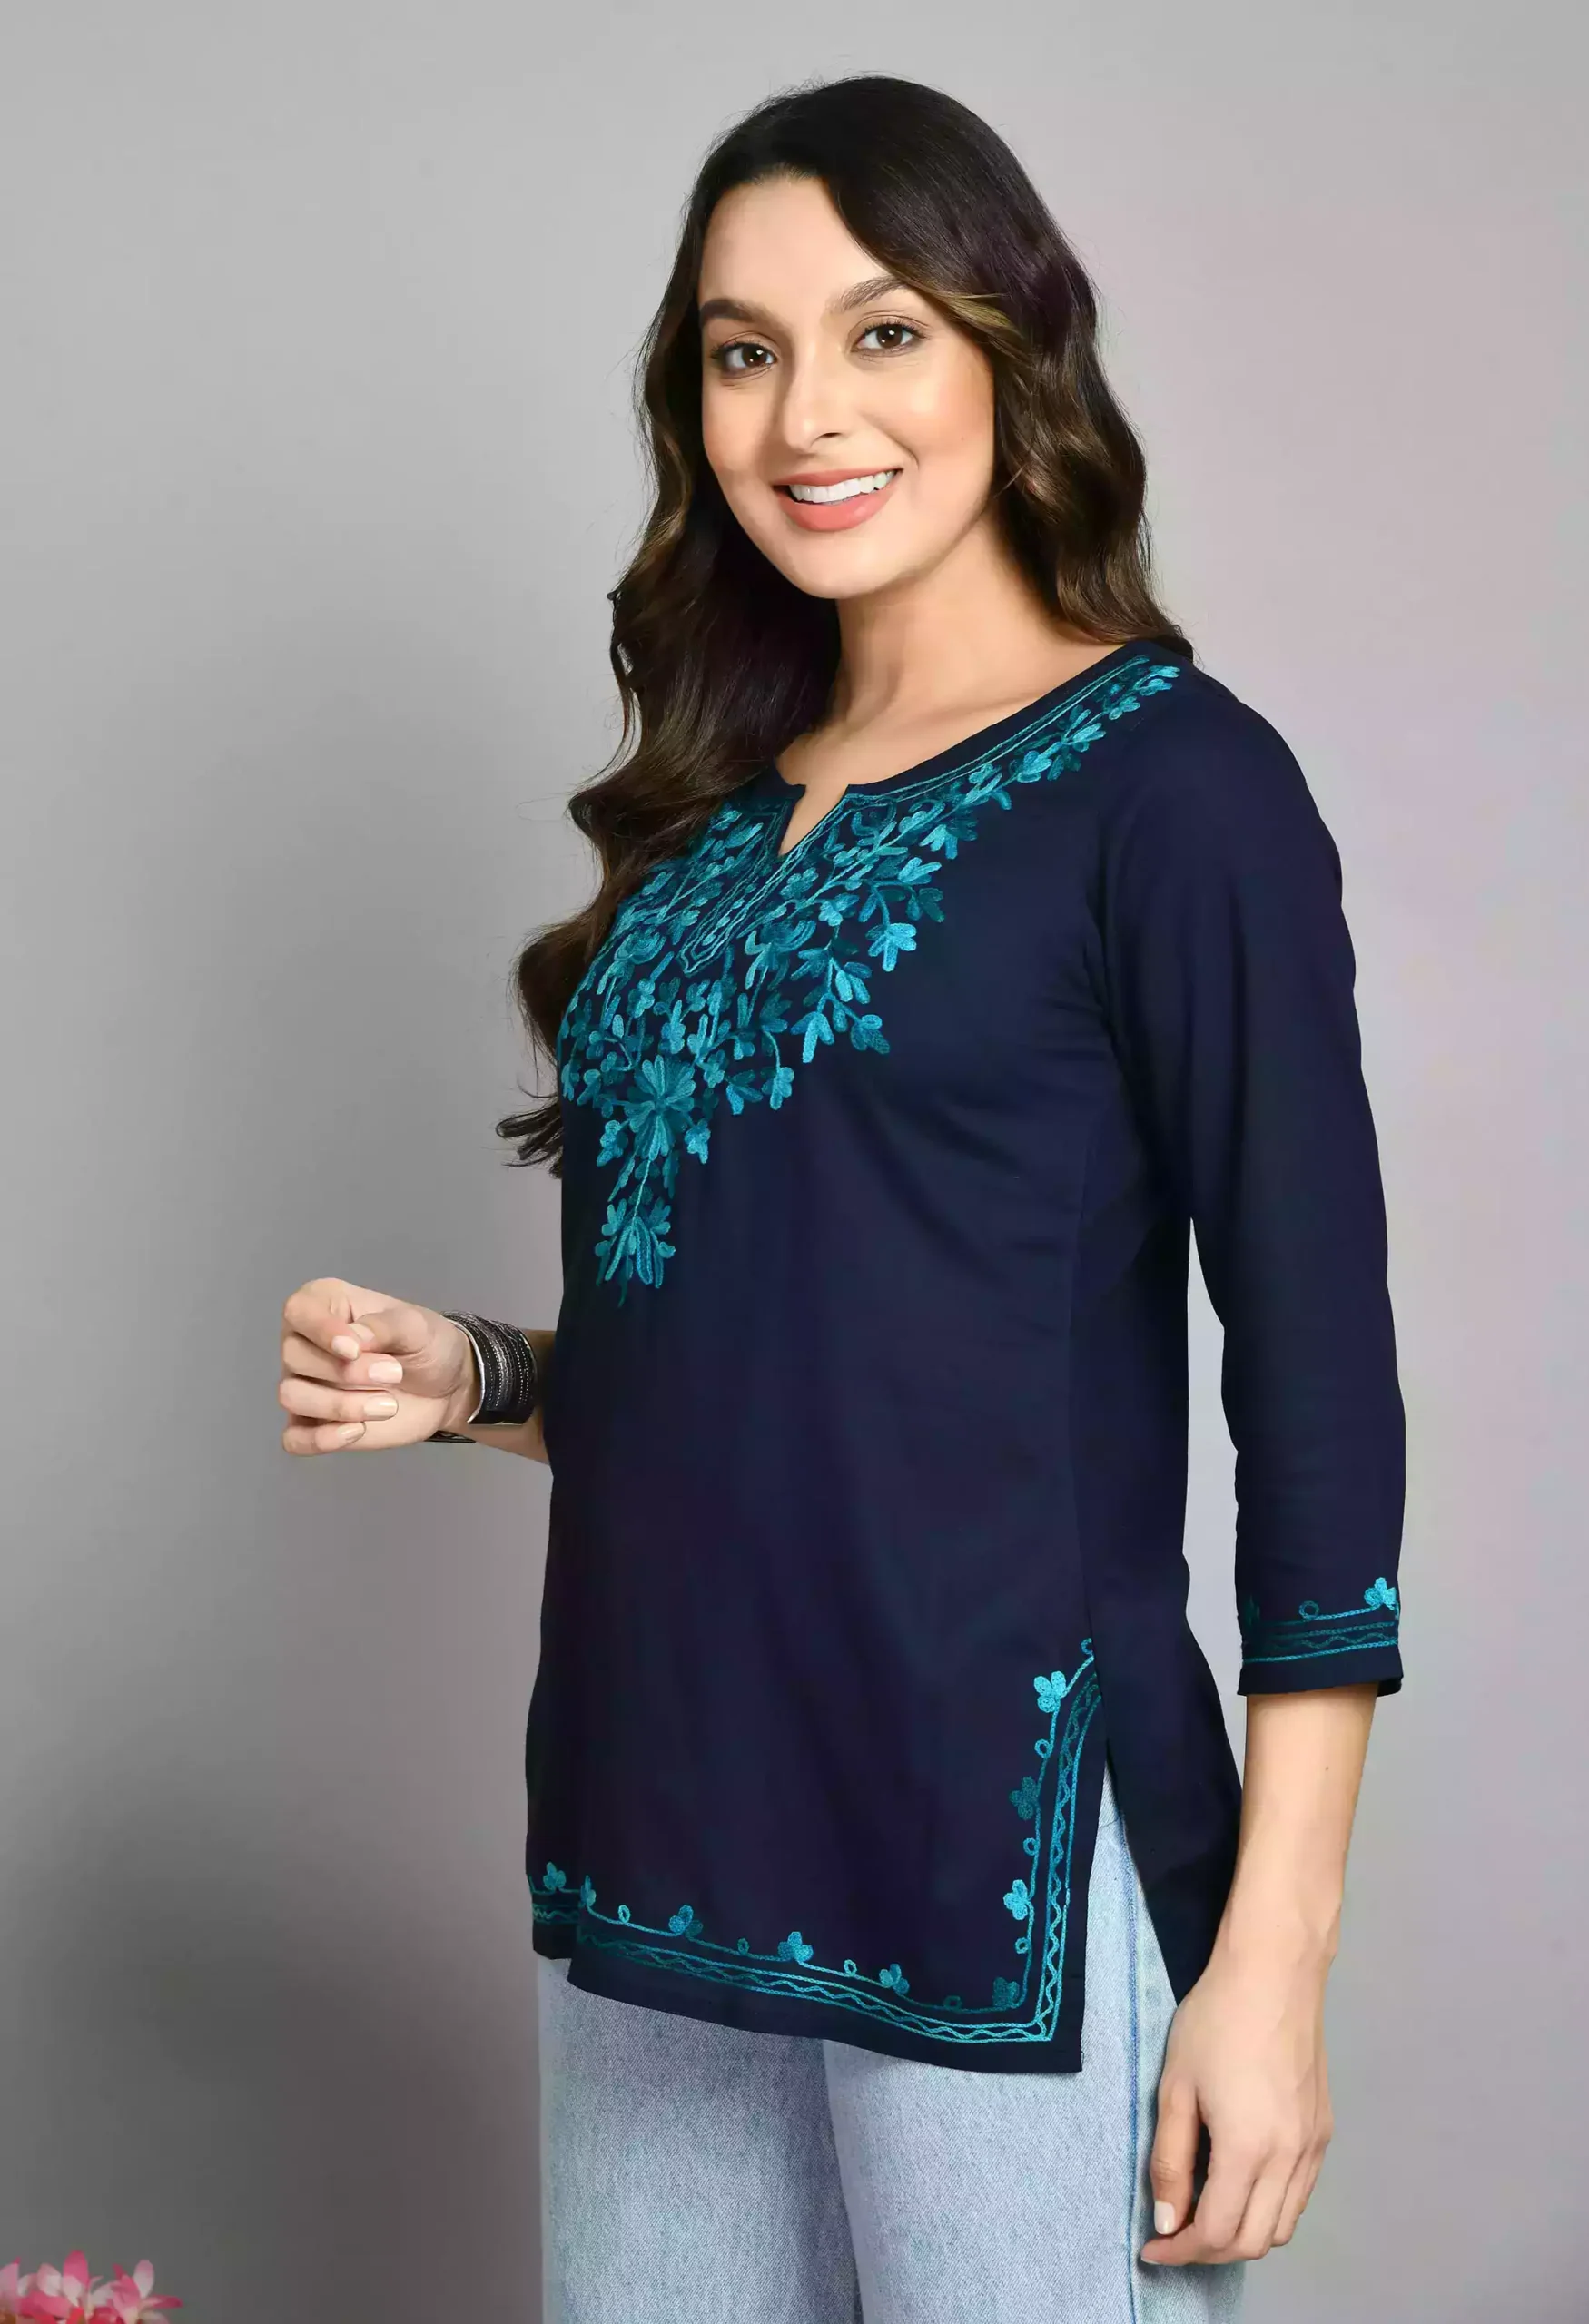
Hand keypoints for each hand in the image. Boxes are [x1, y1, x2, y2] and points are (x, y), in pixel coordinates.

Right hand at [278, 1276, 476, 1451]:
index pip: (297, 1310)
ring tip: (388, 1405)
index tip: (353, 1349)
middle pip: (294, 1357)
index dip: (320, 1330)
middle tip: (395, 1374)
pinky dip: (321, 1438)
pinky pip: (294, 1438)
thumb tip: (352, 1340)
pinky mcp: (314, 1424)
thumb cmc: (426, 1344)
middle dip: (346, 1371)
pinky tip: (357, 1431)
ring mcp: (306, 1385)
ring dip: (339, 1405)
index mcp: (325, 1305)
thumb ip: (383, 1327)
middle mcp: (305, 1343)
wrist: (447, 1387)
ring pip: (291, 1396)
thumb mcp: (416, 1326)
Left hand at [1140, 1939, 1333, 2265]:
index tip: (1153, 2247)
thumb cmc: (1216, 2018)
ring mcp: (1314, 2147)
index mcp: (1249, 2149)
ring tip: (1204, 2212)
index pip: (1216, 2233)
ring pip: (1282, 2226)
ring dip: (1242, 2234)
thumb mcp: (1175, 2087)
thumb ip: (1169, 2160)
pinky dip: (1269, 2209)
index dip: (1180, 2251)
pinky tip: (1240, 2185)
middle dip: (1209, 2251)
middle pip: (1253, 2242)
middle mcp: (1290, 2159)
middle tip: (1173, 2234)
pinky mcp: (1324, 2132)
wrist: (1274, 1971)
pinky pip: (1299, 2196)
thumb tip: (1167, 2220)